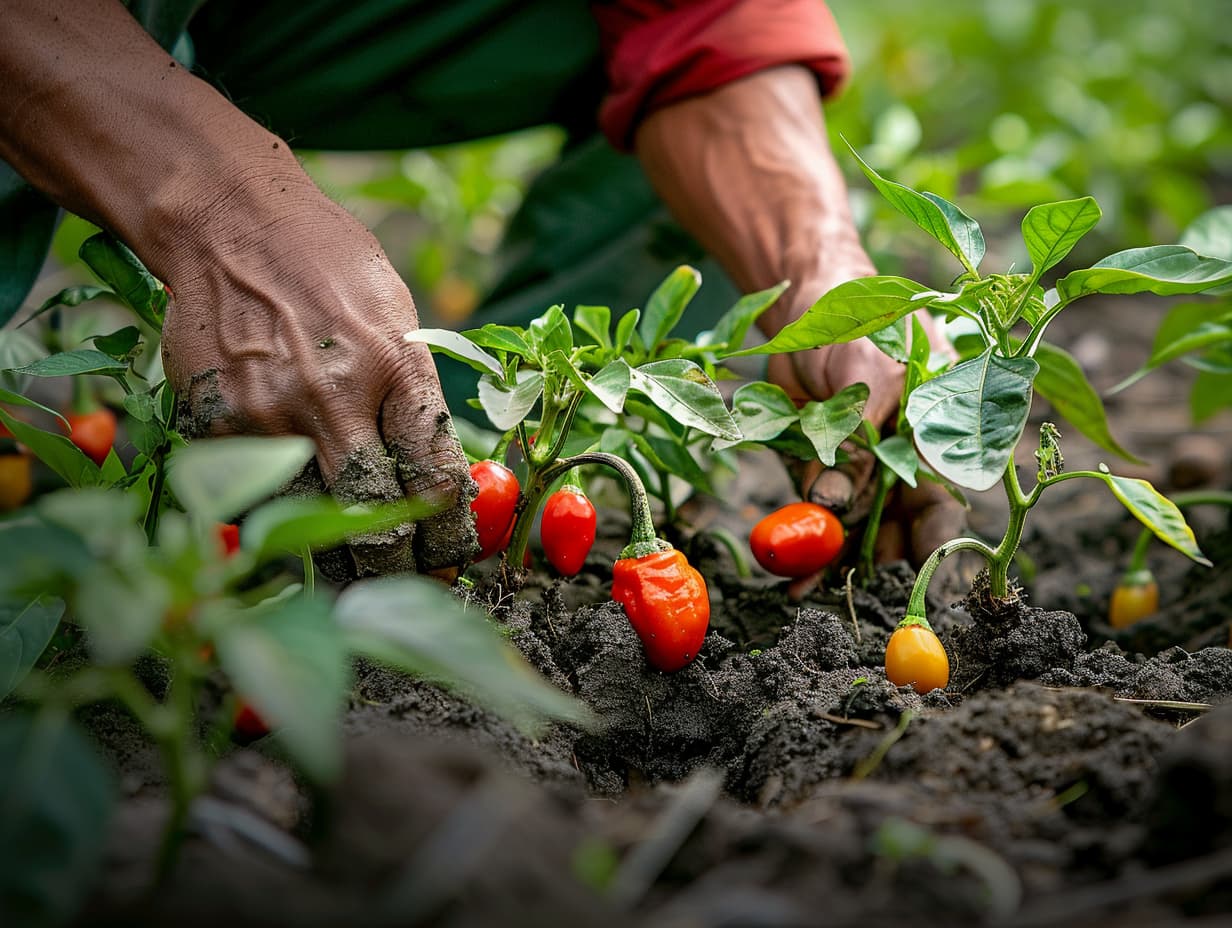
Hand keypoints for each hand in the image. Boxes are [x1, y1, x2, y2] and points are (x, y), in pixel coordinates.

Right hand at [0, 1, 476, 578]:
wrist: (231, 223)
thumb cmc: (330, 268)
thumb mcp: (397, 317)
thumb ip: (414, 395)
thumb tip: (437, 478)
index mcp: (397, 365)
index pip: (436, 479)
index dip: (450, 535)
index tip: (454, 558)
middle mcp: (336, 395)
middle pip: (377, 517)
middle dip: (400, 567)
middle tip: (411, 585)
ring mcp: (270, 413)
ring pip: (312, 522)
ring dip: (341, 565)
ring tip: (360, 581)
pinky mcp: (217, 421)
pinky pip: (255, 499)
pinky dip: (279, 527)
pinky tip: (296, 538)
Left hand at [633, 67, 963, 567]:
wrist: (805, 299)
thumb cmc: (860, 318)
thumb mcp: (871, 370)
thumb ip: (864, 436)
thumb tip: (839, 499)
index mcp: (940, 433)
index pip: (946, 499)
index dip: (936, 541)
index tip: (918, 576)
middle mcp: (905, 458)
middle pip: (900, 526)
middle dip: (876, 559)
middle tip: (850, 587)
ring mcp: (861, 467)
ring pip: (857, 527)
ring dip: (836, 558)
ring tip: (807, 585)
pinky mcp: (819, 468)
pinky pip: (818, 515)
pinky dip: (807, 543)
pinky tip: (795, 574)